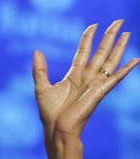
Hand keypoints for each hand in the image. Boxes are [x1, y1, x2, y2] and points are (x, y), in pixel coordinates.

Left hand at [33, 19, 139, 139]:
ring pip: (110, 61)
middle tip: (118, 21)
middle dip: (109, 36)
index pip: (83, 51)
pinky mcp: (100, 91)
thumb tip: (36, 51)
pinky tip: (136, 59)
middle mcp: (86, 77)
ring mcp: (95, 84)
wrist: (57, 129)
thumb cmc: (50, 113)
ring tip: (126, 33)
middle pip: (100, 52)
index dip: (88, 38)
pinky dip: (126, 69)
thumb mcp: (41, 87)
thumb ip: (39, 70)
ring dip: (119, 47)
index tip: (94, 25)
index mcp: (73, 75)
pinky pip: (116, 78)